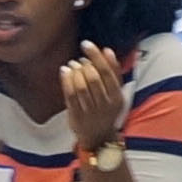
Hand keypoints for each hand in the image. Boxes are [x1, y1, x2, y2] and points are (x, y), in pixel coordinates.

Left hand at [59, 42, 133, 157]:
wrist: (100, 137)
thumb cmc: (108, 109)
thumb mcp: (116, 93)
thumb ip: (114, 72)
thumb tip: (108, 50)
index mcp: (117, 97)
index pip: (107, 72)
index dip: (95, 56)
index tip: (86, 44)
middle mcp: (105, 105)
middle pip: (93, 78)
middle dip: (84, 64)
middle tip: (79, 59)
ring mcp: (90, 111)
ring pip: (81, 86)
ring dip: (75, 71)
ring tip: (72, 64)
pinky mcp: (77, 116)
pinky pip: (70, 95)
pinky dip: (66, 80)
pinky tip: (64, 70)